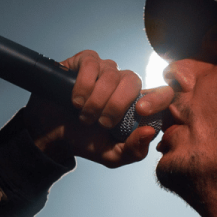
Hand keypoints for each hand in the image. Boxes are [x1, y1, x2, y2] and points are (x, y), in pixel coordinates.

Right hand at [22, 50, 173, 167]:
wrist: (53, 134)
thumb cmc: (85, 141)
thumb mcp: (111, 155)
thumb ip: (134, 150)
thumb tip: (149, 131)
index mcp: (136, 103)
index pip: (163, 92)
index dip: (158, 98)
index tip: (142, 111)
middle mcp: (123, 83)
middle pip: (133, 80)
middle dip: (115, 105)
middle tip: (101, 123)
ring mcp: (105, 70)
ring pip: (110, 74)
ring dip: (95, 100)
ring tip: (83, 115)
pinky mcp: (85, 61)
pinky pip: (91, 64)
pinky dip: (83, 85)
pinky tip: (75, 100)